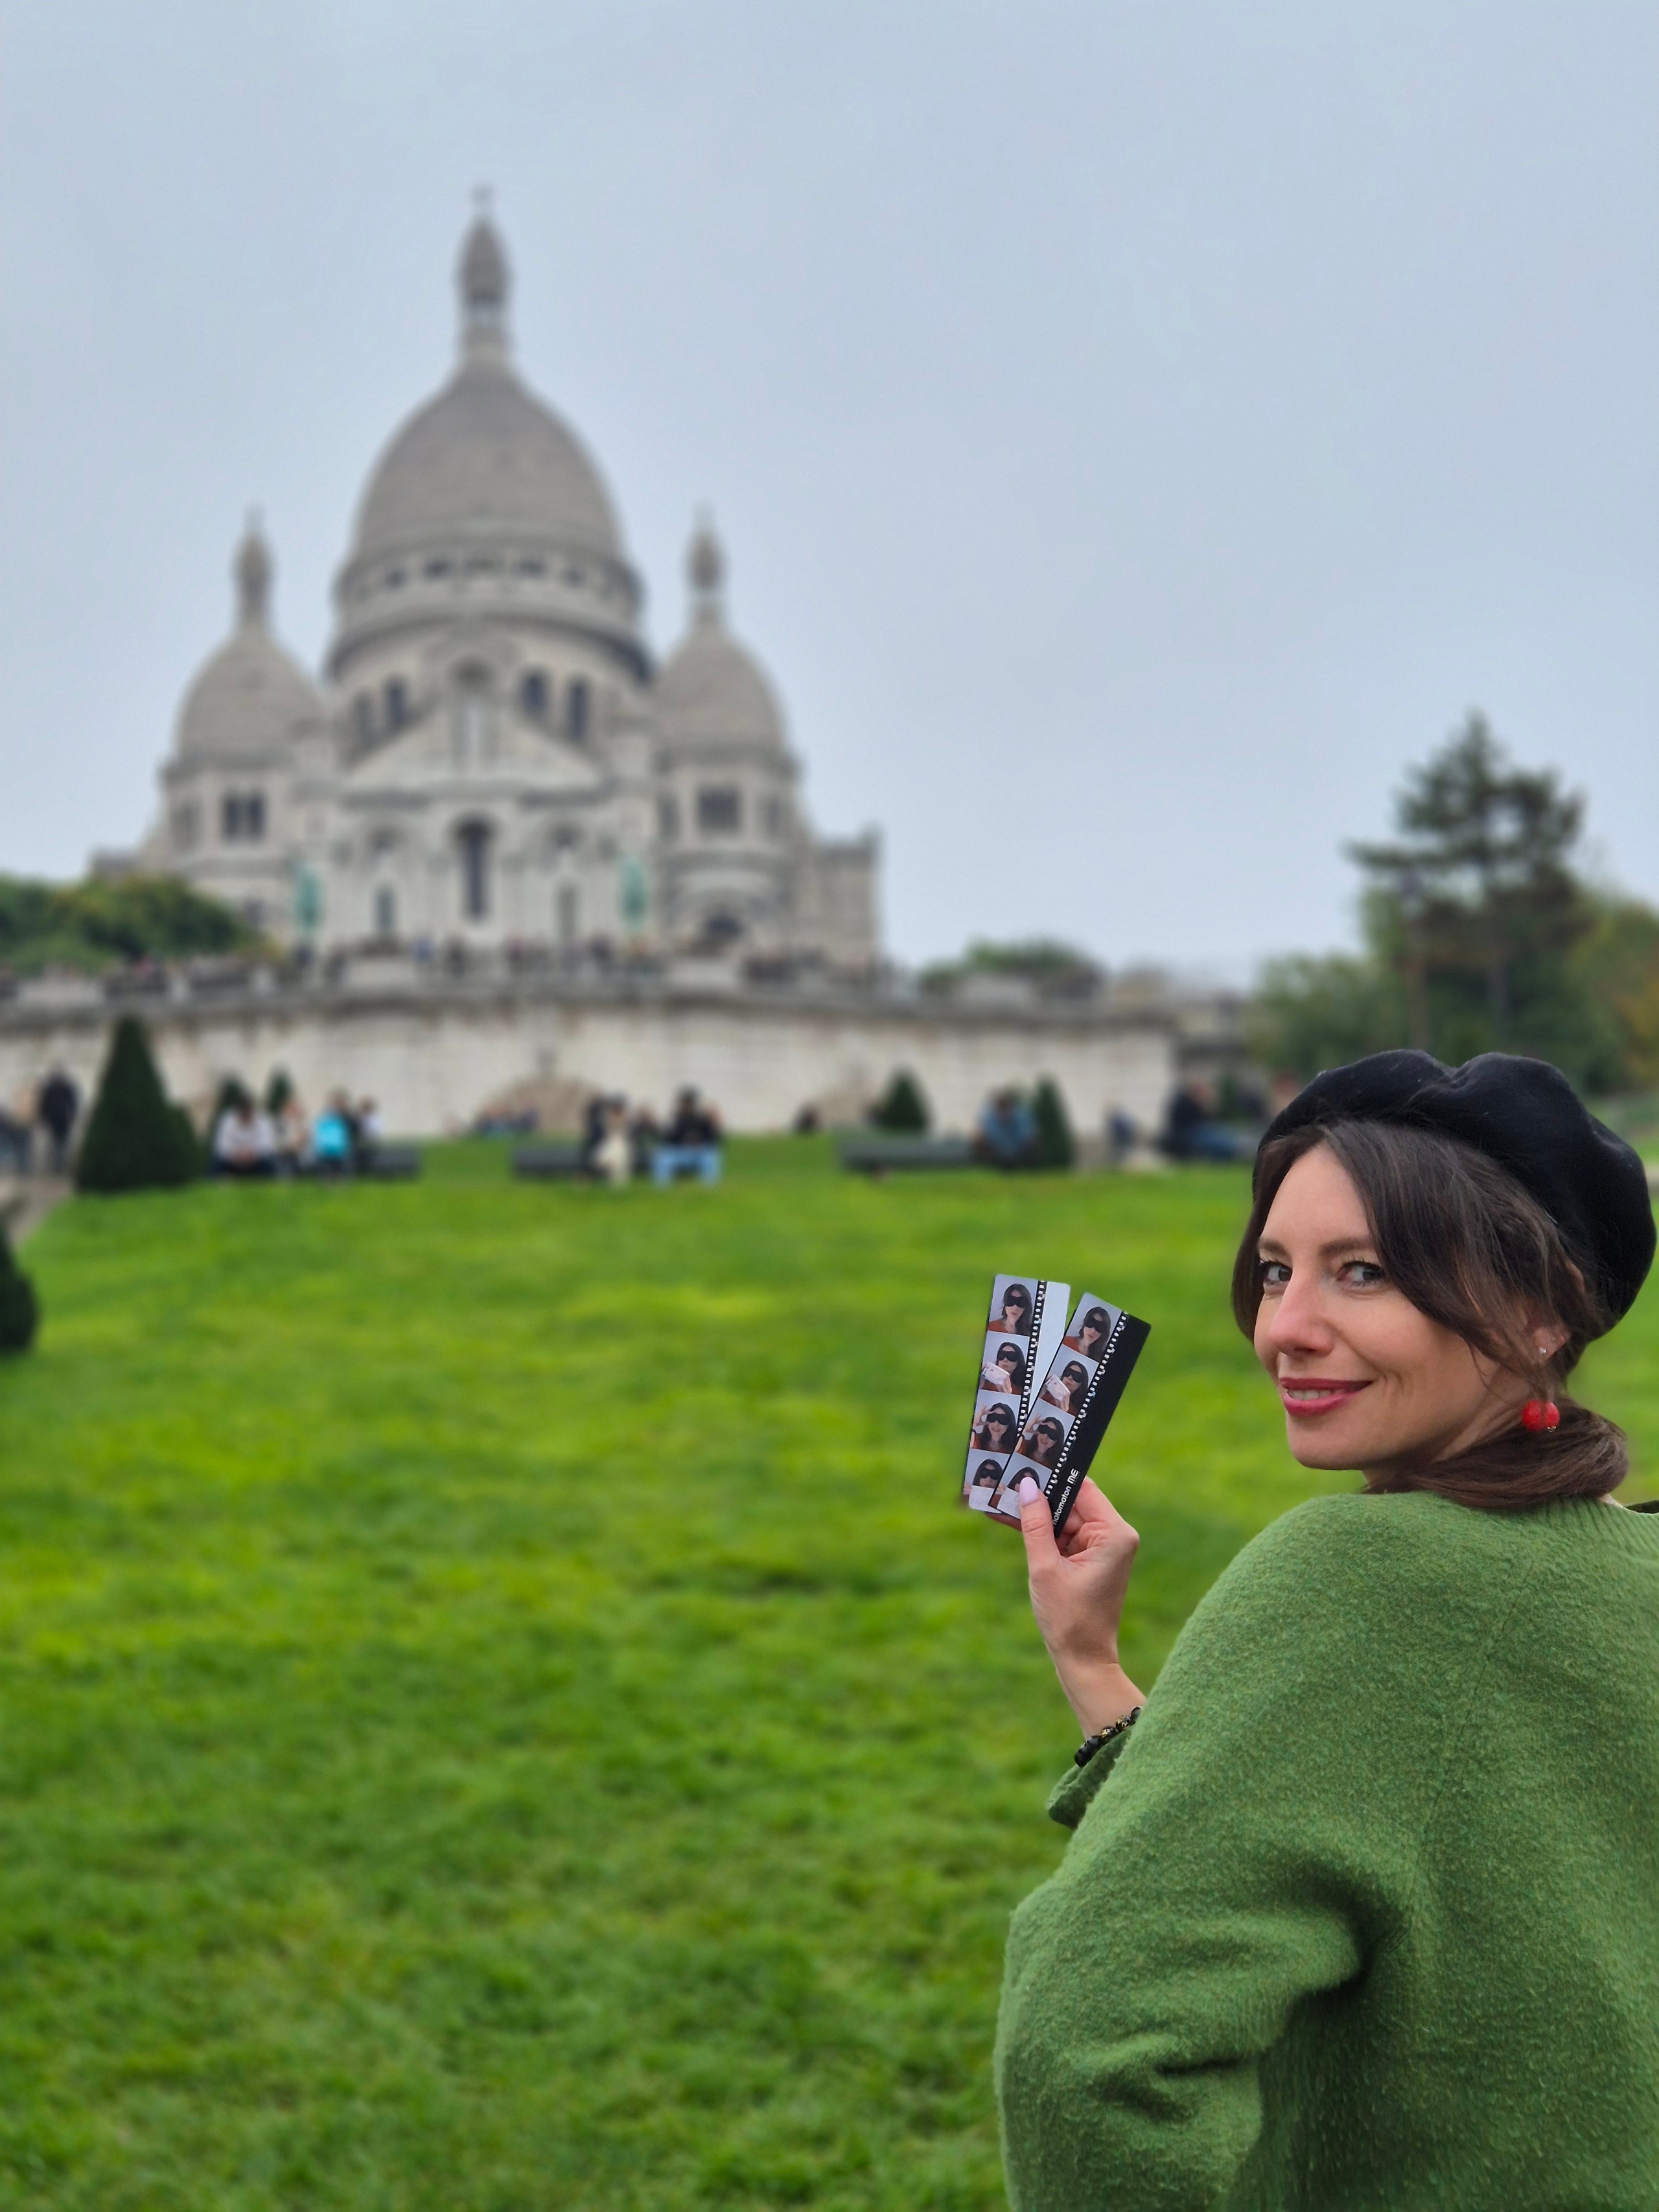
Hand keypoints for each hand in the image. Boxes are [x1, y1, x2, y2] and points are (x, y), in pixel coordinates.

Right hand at [1016, 1474, 1144, 1733]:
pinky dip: (1039, 1532)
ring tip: (998, 1496)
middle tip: (1005, 1475)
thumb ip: (1034, 1524)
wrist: (1082, 1661)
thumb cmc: (1068, 1618)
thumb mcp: (1044, 1567)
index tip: (1027, 1458)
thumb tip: (1026, 1485)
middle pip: (1071, 1501)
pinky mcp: (1088, 1560)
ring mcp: (1101, 1548)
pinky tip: (1008, 1518)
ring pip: (1062, 1518)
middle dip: (1038, 1494)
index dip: (1054, 1474)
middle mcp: (1113, 1536)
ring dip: (1034, 1513)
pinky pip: (1061, 1536)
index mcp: (1114, 1534)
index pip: (1083, 1488)